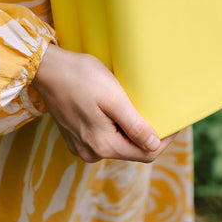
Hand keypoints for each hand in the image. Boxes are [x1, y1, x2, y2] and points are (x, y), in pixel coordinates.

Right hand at [31, 44, 177, 162]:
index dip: (164, 139)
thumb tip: (154, 145)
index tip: (176, 121)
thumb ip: (133, 125)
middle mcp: (91, 152)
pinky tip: (114, 108)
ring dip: (129, 129)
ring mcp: (81, 146)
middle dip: (147, 133)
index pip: (145, 153)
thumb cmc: (80, 76)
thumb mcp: (112, 97)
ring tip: (136, 105)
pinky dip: (114, 126)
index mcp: (102, 145)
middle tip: (158, 109)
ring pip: (117, 143)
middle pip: (131, 150)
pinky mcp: (74, 136)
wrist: (46, 68)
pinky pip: (103, 137)